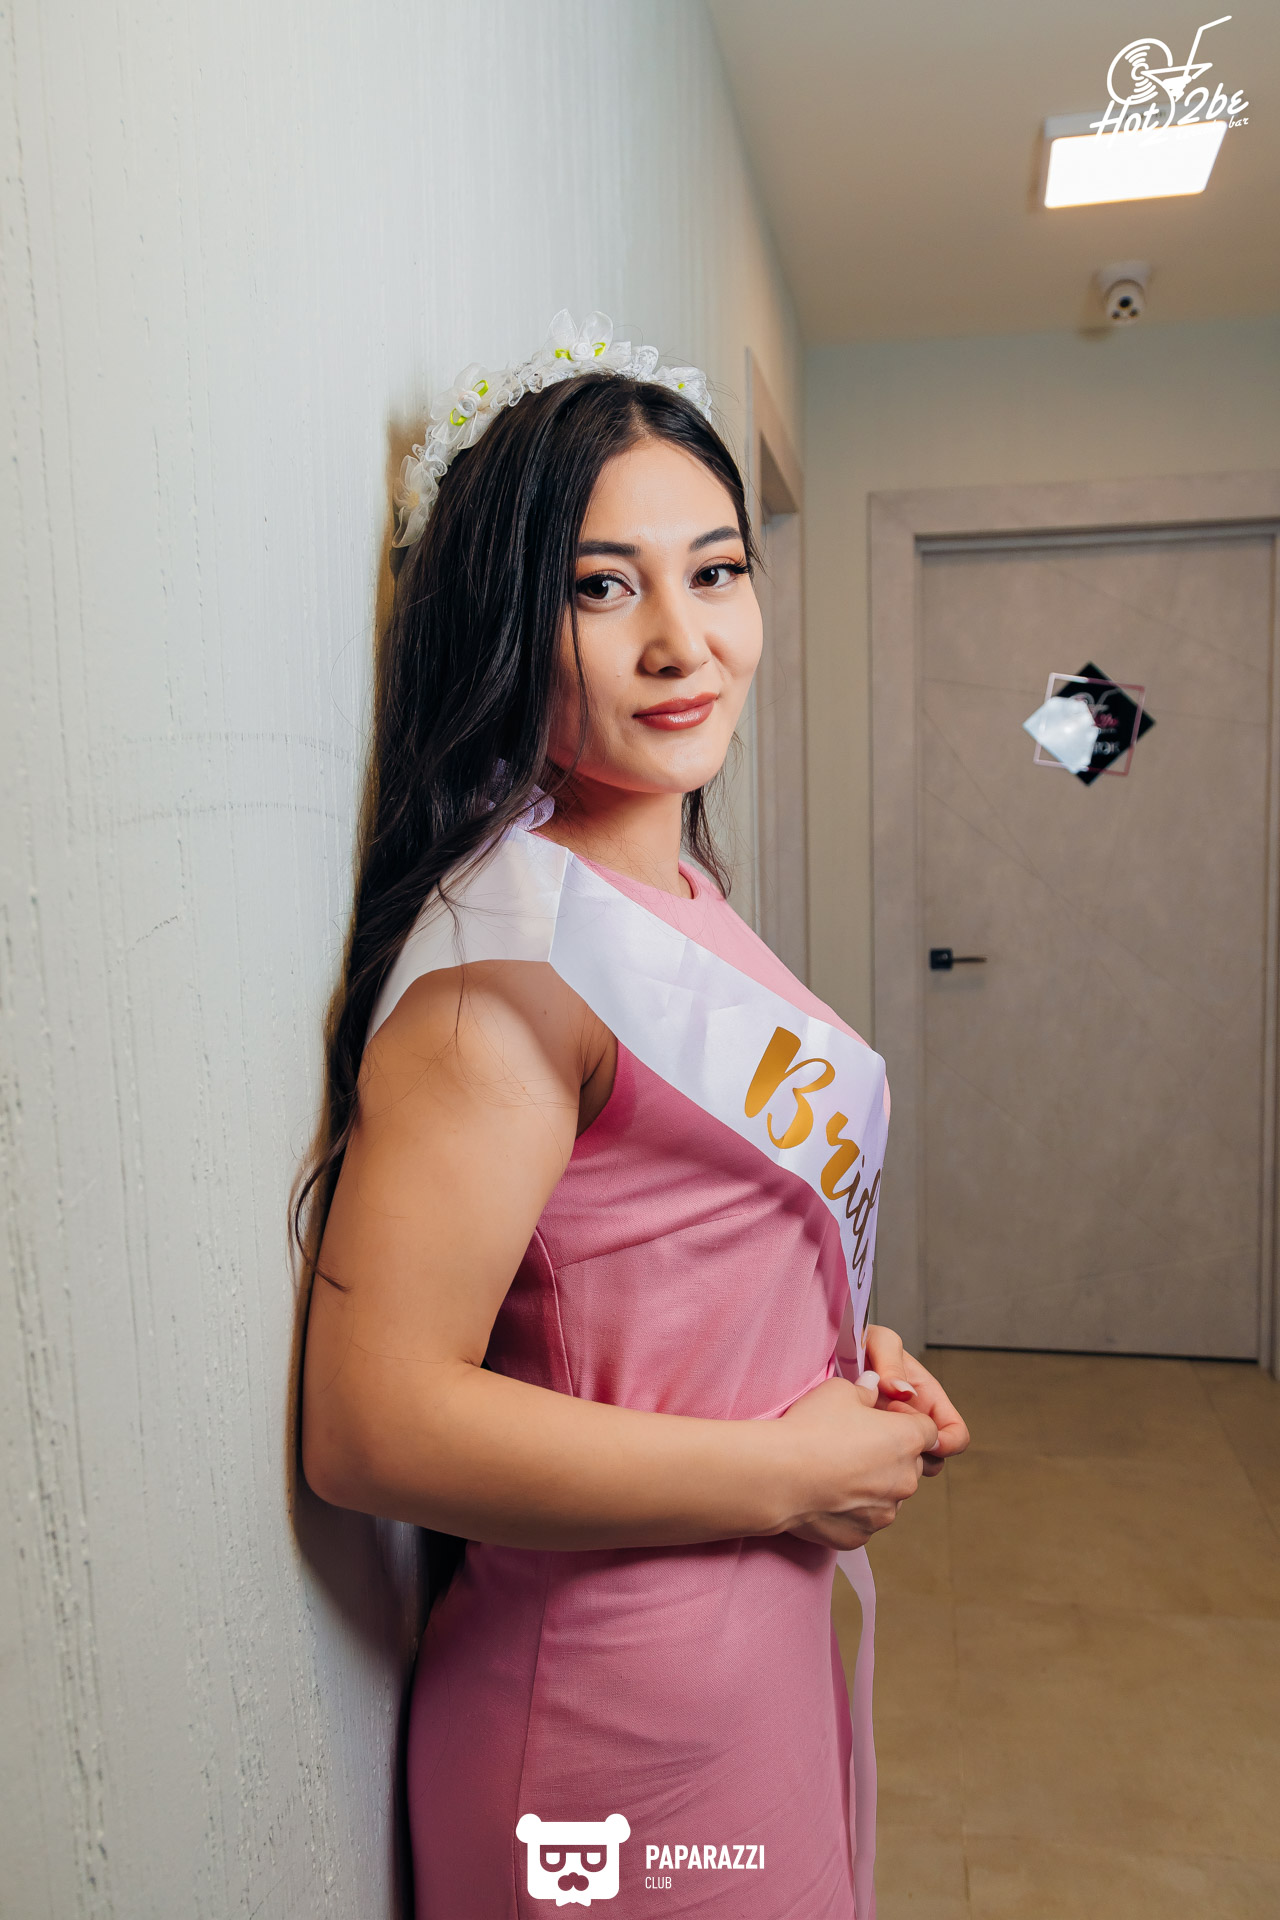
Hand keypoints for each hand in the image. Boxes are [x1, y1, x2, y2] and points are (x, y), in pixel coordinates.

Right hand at [773, 1374, 938, 1551]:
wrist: (778, 1476)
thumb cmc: (810, 1428)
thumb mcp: (839, 1390)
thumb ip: (865, 1389)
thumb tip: (873, 1386)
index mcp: (908, 1439)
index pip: (929, 1431)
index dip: (905, 1423)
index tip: (881, 1420)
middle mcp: (906, 1479)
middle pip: (910, 1464)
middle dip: (890, 1455)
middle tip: (854, 1445)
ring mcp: (885, 1512)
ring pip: (888, 1494)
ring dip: (873, 1484)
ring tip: (836, 1471)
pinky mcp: (863, 1535)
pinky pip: (865, 1518)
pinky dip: (852, 1509)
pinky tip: (826, 1494)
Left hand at [862, 1325, 969, 1477]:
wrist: (829, 1357)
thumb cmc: (859, 1343)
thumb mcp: (878, 1342)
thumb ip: (891, 1361)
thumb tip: (904, 1391)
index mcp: (928, 1399)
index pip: (956, 1434)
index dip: (944, 1441)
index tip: (916, 1433)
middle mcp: (914, 1421)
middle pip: (935, 1458)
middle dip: (917, 1452)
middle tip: (885, 1426)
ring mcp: (893, 1434)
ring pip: (908, 1465)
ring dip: (894, 1456)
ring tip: (866, 1428)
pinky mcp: (872, 1445)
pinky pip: (882, 1465)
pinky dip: (873, 1458)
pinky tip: (853, 1437)